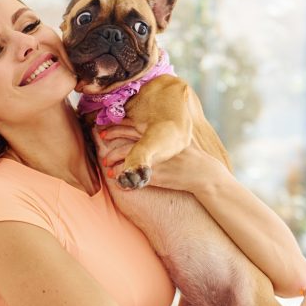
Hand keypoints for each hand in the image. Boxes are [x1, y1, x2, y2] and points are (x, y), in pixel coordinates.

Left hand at [94, 120, 226, 193]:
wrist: (203, 173)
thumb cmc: (189, 157)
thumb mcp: (176, 140)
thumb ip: (161, 136)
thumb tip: (146, 134)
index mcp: (158, 133)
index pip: (131, 125)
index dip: (115, 128)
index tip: (103, 132)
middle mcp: (154, 143)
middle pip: (125, 139)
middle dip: (110, 145)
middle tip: (103, 152)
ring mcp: (153, 158)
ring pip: (126, 157)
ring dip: (114, 162)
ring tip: (108, 168)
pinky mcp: (155, 174)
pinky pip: (133, 174)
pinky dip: (122, 177)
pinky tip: (117, 181)